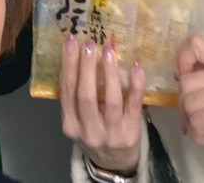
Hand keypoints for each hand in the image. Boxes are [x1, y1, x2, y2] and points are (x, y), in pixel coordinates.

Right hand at [60, 36, 144, 172]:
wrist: (114, 162)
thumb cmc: (93, 130)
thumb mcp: (77, 119)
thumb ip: (76, 95)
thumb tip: (78, 52)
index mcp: (70, 125)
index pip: (67, 91)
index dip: (68, 65)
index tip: (71, 42)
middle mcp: (89, 131)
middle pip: (86, 95)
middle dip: (86, 66)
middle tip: (90, 43)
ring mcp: (112, 133)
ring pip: (111, 99)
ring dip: (109, 72)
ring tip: (109, 51)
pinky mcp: (132, 132)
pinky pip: (134, 105)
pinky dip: (136, 85)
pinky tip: (136, 67)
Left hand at [177, 35, 203, 174]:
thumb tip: (178, 74)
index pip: (195, 44)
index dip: (182, 61)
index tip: (184, 79)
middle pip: (186, 81)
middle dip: (183, 103)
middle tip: (194, 115)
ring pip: (188, 103)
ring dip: (190, 120)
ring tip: (202, 127)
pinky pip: (197, 121)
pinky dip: (197, 132)